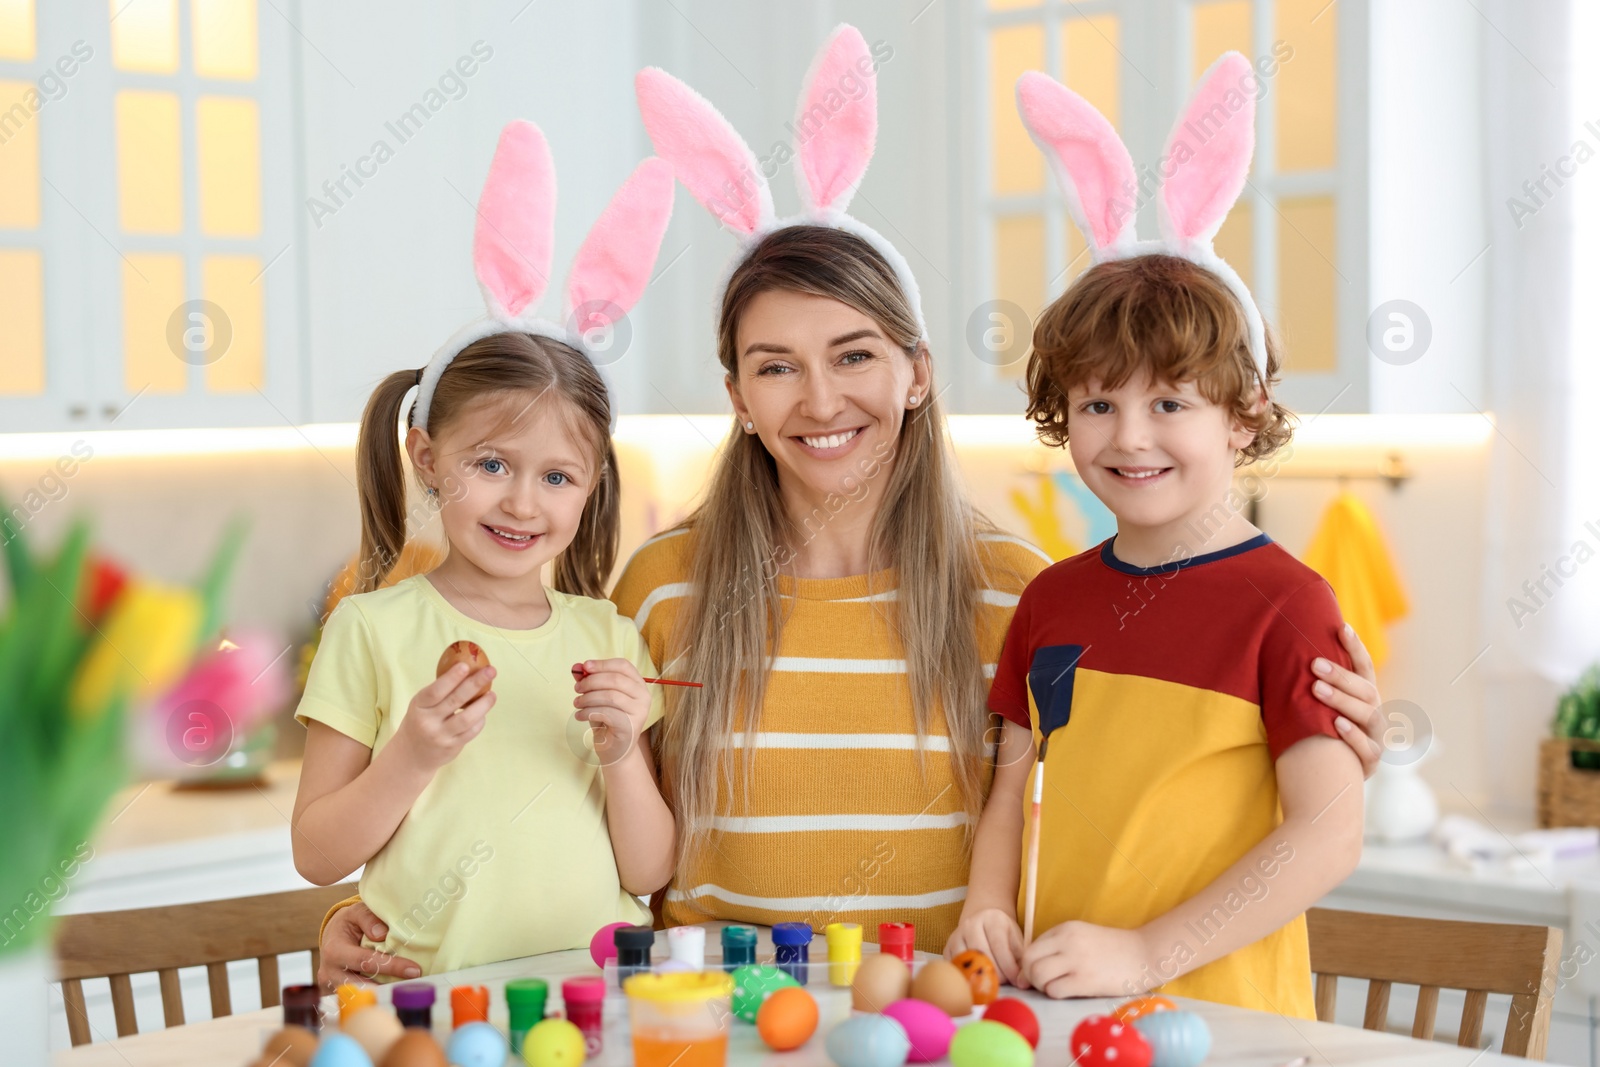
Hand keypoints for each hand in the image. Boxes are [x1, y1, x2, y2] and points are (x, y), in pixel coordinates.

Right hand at [316, 901, 421, 990]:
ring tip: (407, 992)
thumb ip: (368, 918)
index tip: (414, 970)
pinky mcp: (337, 995)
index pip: (366, 961)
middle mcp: (331, 972)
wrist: (331, 936)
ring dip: (384, 995)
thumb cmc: (347, 923)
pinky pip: (357, 1000)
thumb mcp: (355, 913)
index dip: (391, 966)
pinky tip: (393, 994)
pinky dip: (376, 998)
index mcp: (335, 951)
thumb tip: (382, 934)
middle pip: (363, 985)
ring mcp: (333, 987)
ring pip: (360, 997)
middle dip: (388, 988)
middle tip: (413, 988)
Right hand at [392, 662, 495, 774]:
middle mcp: (428, 721)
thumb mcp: (422, 705)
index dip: (451, 678)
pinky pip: (471, 732)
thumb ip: (440, 691)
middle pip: (455, 700)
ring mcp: (440, 736)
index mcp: (419, 705)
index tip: (466, 665)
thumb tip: (469, 669)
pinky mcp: (452, 747)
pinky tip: (484, 712)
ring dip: (484, 704)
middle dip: (475, 683)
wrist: (412, 754)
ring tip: (492, 695)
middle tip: (491, 671)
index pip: (435, 690)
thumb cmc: (421, 720)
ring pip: (467, 718)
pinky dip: (480, 720)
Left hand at [573, 658, 649, 766]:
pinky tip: (580, 715)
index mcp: (638, 684)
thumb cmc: (606, 720)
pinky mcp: (631, 726)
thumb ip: (589, 681)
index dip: (603, 664)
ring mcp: (640, 712)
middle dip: (591, 681)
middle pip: (616, 679)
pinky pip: (607, 713)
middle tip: (577, 688)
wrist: (614, 749)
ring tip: (577, 703)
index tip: (584, 666)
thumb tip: (577, 666)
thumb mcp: (596, 697)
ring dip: (588, 698)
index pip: (623, 665)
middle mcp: (643, 696)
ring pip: (611, 696)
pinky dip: (588, 712)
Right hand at [946, 906, 1024, 986]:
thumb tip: (1021, 980)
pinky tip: (976, 980)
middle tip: (1004, 982)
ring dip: (979, 976)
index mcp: (992, 918)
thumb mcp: (1016, 939)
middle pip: (981, 954)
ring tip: (990, 982)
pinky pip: (954, 966)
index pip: (999, 946)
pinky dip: (965, 977)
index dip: (1008, 967)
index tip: (1016, 980)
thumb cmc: (1003, 934)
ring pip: (966, 961)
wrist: (983, 922)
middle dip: (995, 974)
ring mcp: (957, 935)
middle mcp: (971, 923)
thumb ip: (1020, 958)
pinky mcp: (947, 947)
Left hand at [1019, 920, 1155, 998]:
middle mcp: (1067, 941)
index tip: (1039, 974)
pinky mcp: (1085, 980)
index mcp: (1065, 929)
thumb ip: (1058, 946)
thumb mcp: (1082, 937)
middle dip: (1030, 976)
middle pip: (1028, 960)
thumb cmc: (1114, 949)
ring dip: (1042, 986)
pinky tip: (1069, 992)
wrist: (1145, 954)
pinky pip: (1054, 990)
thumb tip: (1029, 969)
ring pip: (1037, 975)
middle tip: (1043, 984)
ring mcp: (1076, 960)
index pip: (1031, 947)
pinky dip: (1055, 994)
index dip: (1029, 965)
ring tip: (1056, 988)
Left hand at [1311, 624, 1383, 778]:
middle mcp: (1374, 715)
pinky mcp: (1370, 763)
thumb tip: (1284, 650)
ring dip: (1342, 701)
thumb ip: (1312, 684)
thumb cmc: (1317, 734)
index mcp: (1364, 697)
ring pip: (1368, 716)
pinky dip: (1353, 737)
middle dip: (1340, 676)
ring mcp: (1376, 739)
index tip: (1341, 627)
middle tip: (1314, 664)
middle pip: (1365, 690)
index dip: (1355, 648)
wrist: (1328, 780)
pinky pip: (1367, 749)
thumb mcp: (1317, 708)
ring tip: (1317, 689)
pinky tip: (1337, 725)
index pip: (1364, 668)